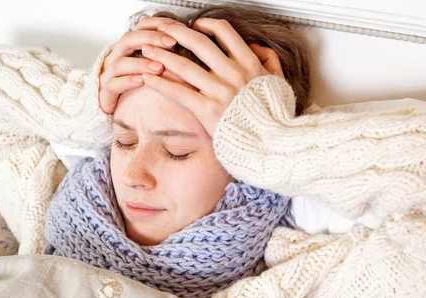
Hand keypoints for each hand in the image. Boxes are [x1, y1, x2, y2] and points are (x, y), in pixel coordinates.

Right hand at [98, 16, 184, 113]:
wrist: (112, 109)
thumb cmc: (136, 85)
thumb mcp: (151, 66)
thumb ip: (165, 54)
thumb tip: (190, 45)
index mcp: (128, 46)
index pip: (141, 26)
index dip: (160, 24)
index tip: (180, 28)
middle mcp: (116, 56)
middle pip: (129, 39)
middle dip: (151, 39)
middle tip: (172, 44)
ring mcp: (108, 73)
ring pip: (121, 62)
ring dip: (141, 63)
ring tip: (160, 67)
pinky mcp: (105, 92)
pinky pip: (114, 84)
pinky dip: (128, 81)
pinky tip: (142, 81)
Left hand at [139, 18, 283, 135]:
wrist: (271, 144)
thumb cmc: (273, 117)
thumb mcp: (279, 82)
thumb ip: (269, 60)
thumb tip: (255, 47)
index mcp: (249, 63)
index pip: (224, 31)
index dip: (205, 25)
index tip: (194, 25)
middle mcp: (233, 73)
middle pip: (199, 43)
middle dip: (176, 33)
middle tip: (162, 30)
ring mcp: (219, 91)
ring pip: (184, 65)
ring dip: (162, 55)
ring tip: (146, 50)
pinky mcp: (207, 110)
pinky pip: (178, 92)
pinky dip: (160, 83)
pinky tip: (148, 78)